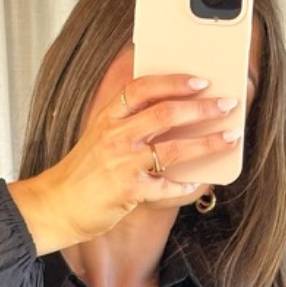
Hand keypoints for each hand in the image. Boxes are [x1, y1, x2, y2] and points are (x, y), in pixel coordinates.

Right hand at [8, 74, 240, 252]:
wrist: (57, 205)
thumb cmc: (82, 173)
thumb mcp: (99, 137)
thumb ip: (127, 124)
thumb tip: (169, 115)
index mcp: (109, 117)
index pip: (143, 88)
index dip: (173, 82)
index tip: (199, 80)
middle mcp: (116, 136)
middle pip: (166, 114)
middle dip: (202, 109)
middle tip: (226, 105)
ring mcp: (123, 163)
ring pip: (173, 148)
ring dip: (206, 143)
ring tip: (228, 139)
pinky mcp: (128, 191)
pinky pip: (166, 187)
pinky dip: (185, 185)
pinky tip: (198, 181)